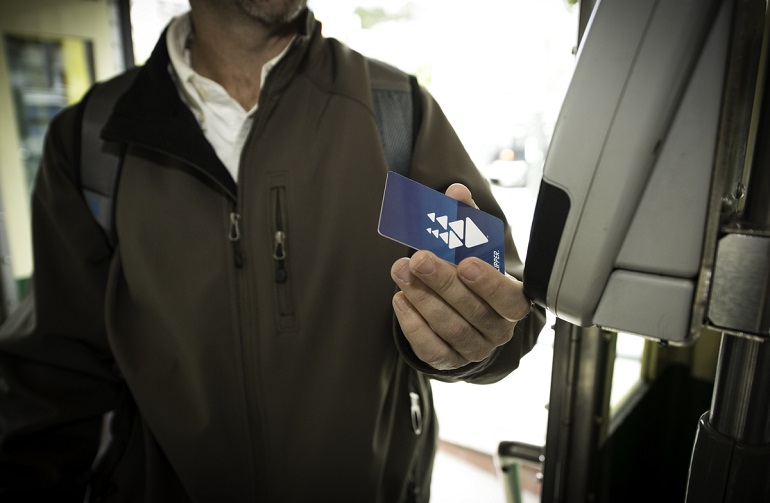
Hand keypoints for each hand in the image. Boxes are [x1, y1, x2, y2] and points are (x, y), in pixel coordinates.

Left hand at [390, 183, 531, 370]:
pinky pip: (431, 348)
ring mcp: (474, 349)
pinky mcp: (449, 361)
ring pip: (451, 329)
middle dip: (442, 282)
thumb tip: (456, 190)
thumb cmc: (470, 276)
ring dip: (423, 298)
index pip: (510, 299)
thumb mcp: (472, 247)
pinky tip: (400, 300)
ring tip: (401, 272)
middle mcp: (498, 330)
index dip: (490, 284)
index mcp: (512, 302)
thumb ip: (466, 219)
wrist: (462, 313)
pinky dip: (413, 324)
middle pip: (473, 311)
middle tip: (418, 259)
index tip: (466, 263)